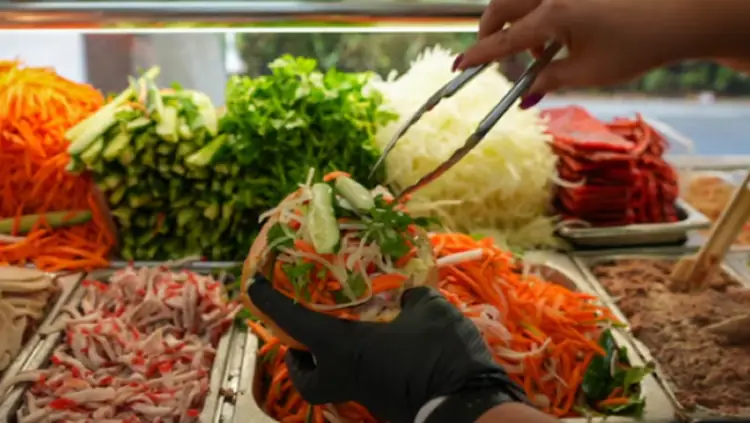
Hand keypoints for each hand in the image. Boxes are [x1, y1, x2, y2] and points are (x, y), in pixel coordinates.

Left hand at [247, 275, 526, 422]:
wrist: (469, 407)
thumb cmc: (440, 354)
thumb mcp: (429, 311)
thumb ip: (412, 299)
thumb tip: (407, 297)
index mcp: (344, 349)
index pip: (295, 323)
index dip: (270, 303)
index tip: (253, 286)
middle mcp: (346, 378)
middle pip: (305, 378)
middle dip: (299, 358)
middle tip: (306, 336)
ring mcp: (366, 396)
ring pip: (335, 382)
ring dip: (335, 361)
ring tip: (351, 335)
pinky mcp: (386, 404)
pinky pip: (364, 383)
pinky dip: (365, 366)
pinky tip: (387, 348)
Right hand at [458, 0, 712, 98]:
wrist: (682, 15)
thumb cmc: (637, 46)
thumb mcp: (589, 72)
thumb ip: (549, 81)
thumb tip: (524, 98)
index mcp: (553, 15)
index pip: (503, 39)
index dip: (477, 56)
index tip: (457, 66)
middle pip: (500, 7)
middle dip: (489, 32)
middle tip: (491, 54)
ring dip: (514, 21)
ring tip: (537, 52)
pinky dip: (535, 13)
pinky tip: (556, 33)